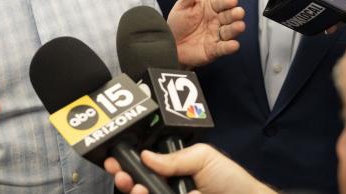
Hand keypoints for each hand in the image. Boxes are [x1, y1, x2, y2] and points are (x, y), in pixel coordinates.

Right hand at [103, 144, 276, 193]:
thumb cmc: (231, 181)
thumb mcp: (204, 157)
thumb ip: (174, 157)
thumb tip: (145, 155)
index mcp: (172, 170)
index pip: (143, 166)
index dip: (127, 162)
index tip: (115, 159)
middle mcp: (166, 188)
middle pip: (136, 184)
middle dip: (123, 178)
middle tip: (119, 174)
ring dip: (133, 191)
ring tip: (136, 187)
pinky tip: (144, 193)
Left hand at [167, 0, 244, 67]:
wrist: (170, 45)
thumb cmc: (178, 24)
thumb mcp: (182, 5)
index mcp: (210, 7)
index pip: (222, 2)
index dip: (227, 1)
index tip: (232, 0)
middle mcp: (216, 20)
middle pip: (229, 16)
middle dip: (235, 14)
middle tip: (238, 12)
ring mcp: (217, 35)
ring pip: (229, 31)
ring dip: (235, 29)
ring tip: (239, 26)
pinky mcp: (214, 49)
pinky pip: (223, 48)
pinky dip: (229, 47)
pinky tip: (233, 44)